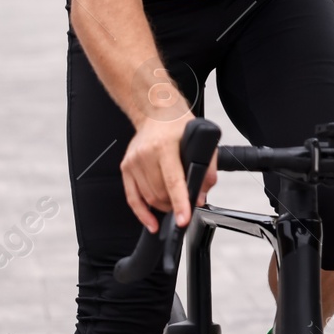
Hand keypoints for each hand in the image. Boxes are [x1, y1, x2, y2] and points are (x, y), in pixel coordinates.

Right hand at [119, 114, 218, 232]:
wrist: (156, 111)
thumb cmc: (178, 125)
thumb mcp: (200, 140)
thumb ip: (207, 168)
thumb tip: (202, 194)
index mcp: (164, 146)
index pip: (172, 181)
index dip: (179, 203)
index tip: (183, 219)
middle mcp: (145, 154)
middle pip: (159, 193)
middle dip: (174, 205)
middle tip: (185, 206)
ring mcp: (133, 161)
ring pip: (148, 198)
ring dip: (163, 207)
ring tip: (173, 205)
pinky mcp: (126, 167)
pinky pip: (132, 198)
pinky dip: (142, 213)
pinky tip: (151, 222)